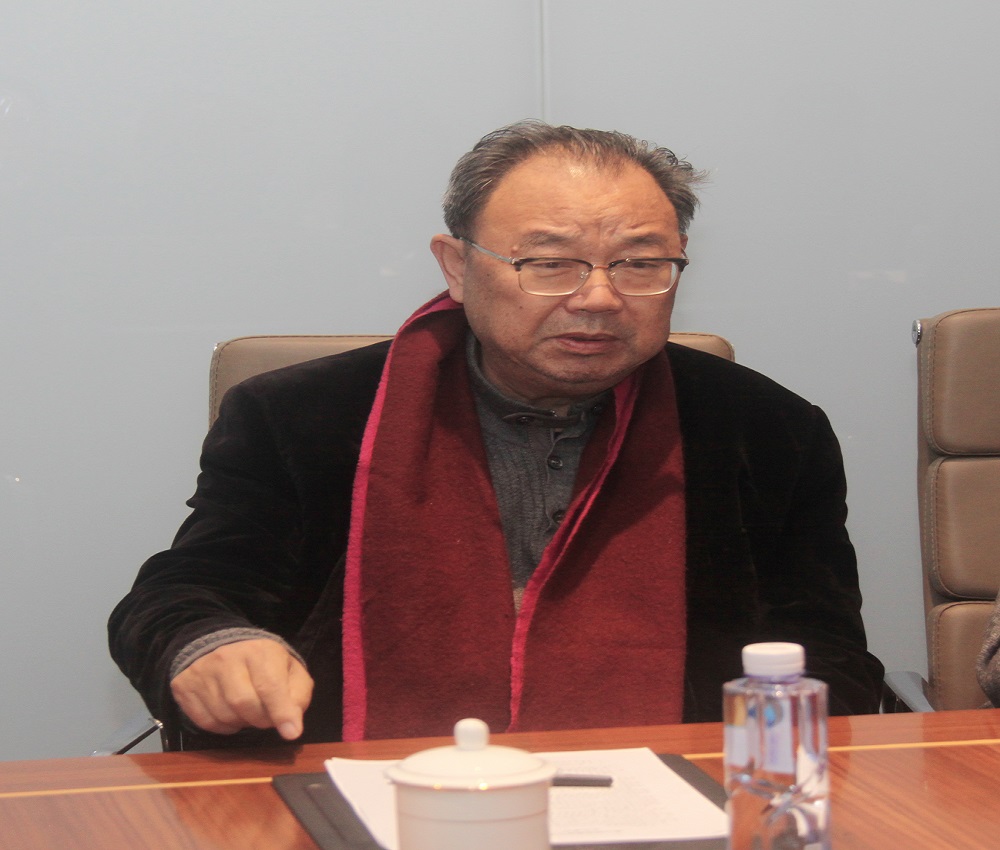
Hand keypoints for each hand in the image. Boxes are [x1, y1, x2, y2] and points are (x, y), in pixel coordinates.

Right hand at [170, 639, 313, 739]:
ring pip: (224, 715)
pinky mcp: (184, 687)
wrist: (223, 648)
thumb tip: (291, 727)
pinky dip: (224, 726)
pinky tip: (230, 713)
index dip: (281, 712)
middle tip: (267, 717)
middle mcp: (226, 658)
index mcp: (258, 651)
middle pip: (244, 704)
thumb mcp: (290, 671)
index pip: (269, 686)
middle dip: (261, 719)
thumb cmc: (264, 664)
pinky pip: (206, 722)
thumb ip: (297, 696)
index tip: (292, 732)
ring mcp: (202, 672)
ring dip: (242, 723)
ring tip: (248, 711)